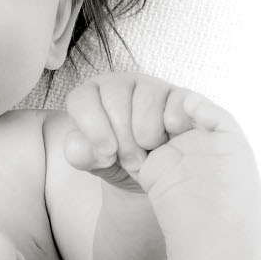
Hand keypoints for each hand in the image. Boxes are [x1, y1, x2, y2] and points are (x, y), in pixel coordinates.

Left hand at [64, 72, 226, 191]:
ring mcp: (152, 87)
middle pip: (115, 99)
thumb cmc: (118, 162)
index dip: (93, 129)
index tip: (106, 155)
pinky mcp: (182, 96)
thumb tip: (78, 146)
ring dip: (147, 135)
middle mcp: (120, 84)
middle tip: (132, 162)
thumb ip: (80, 154)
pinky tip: (171, 141)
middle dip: (123, 139)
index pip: (82, 99)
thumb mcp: (94, 162)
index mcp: (92, 95)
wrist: (154, 175)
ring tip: (150, 152)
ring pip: (147, 98)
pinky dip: (173, 126)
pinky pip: (178, 102)